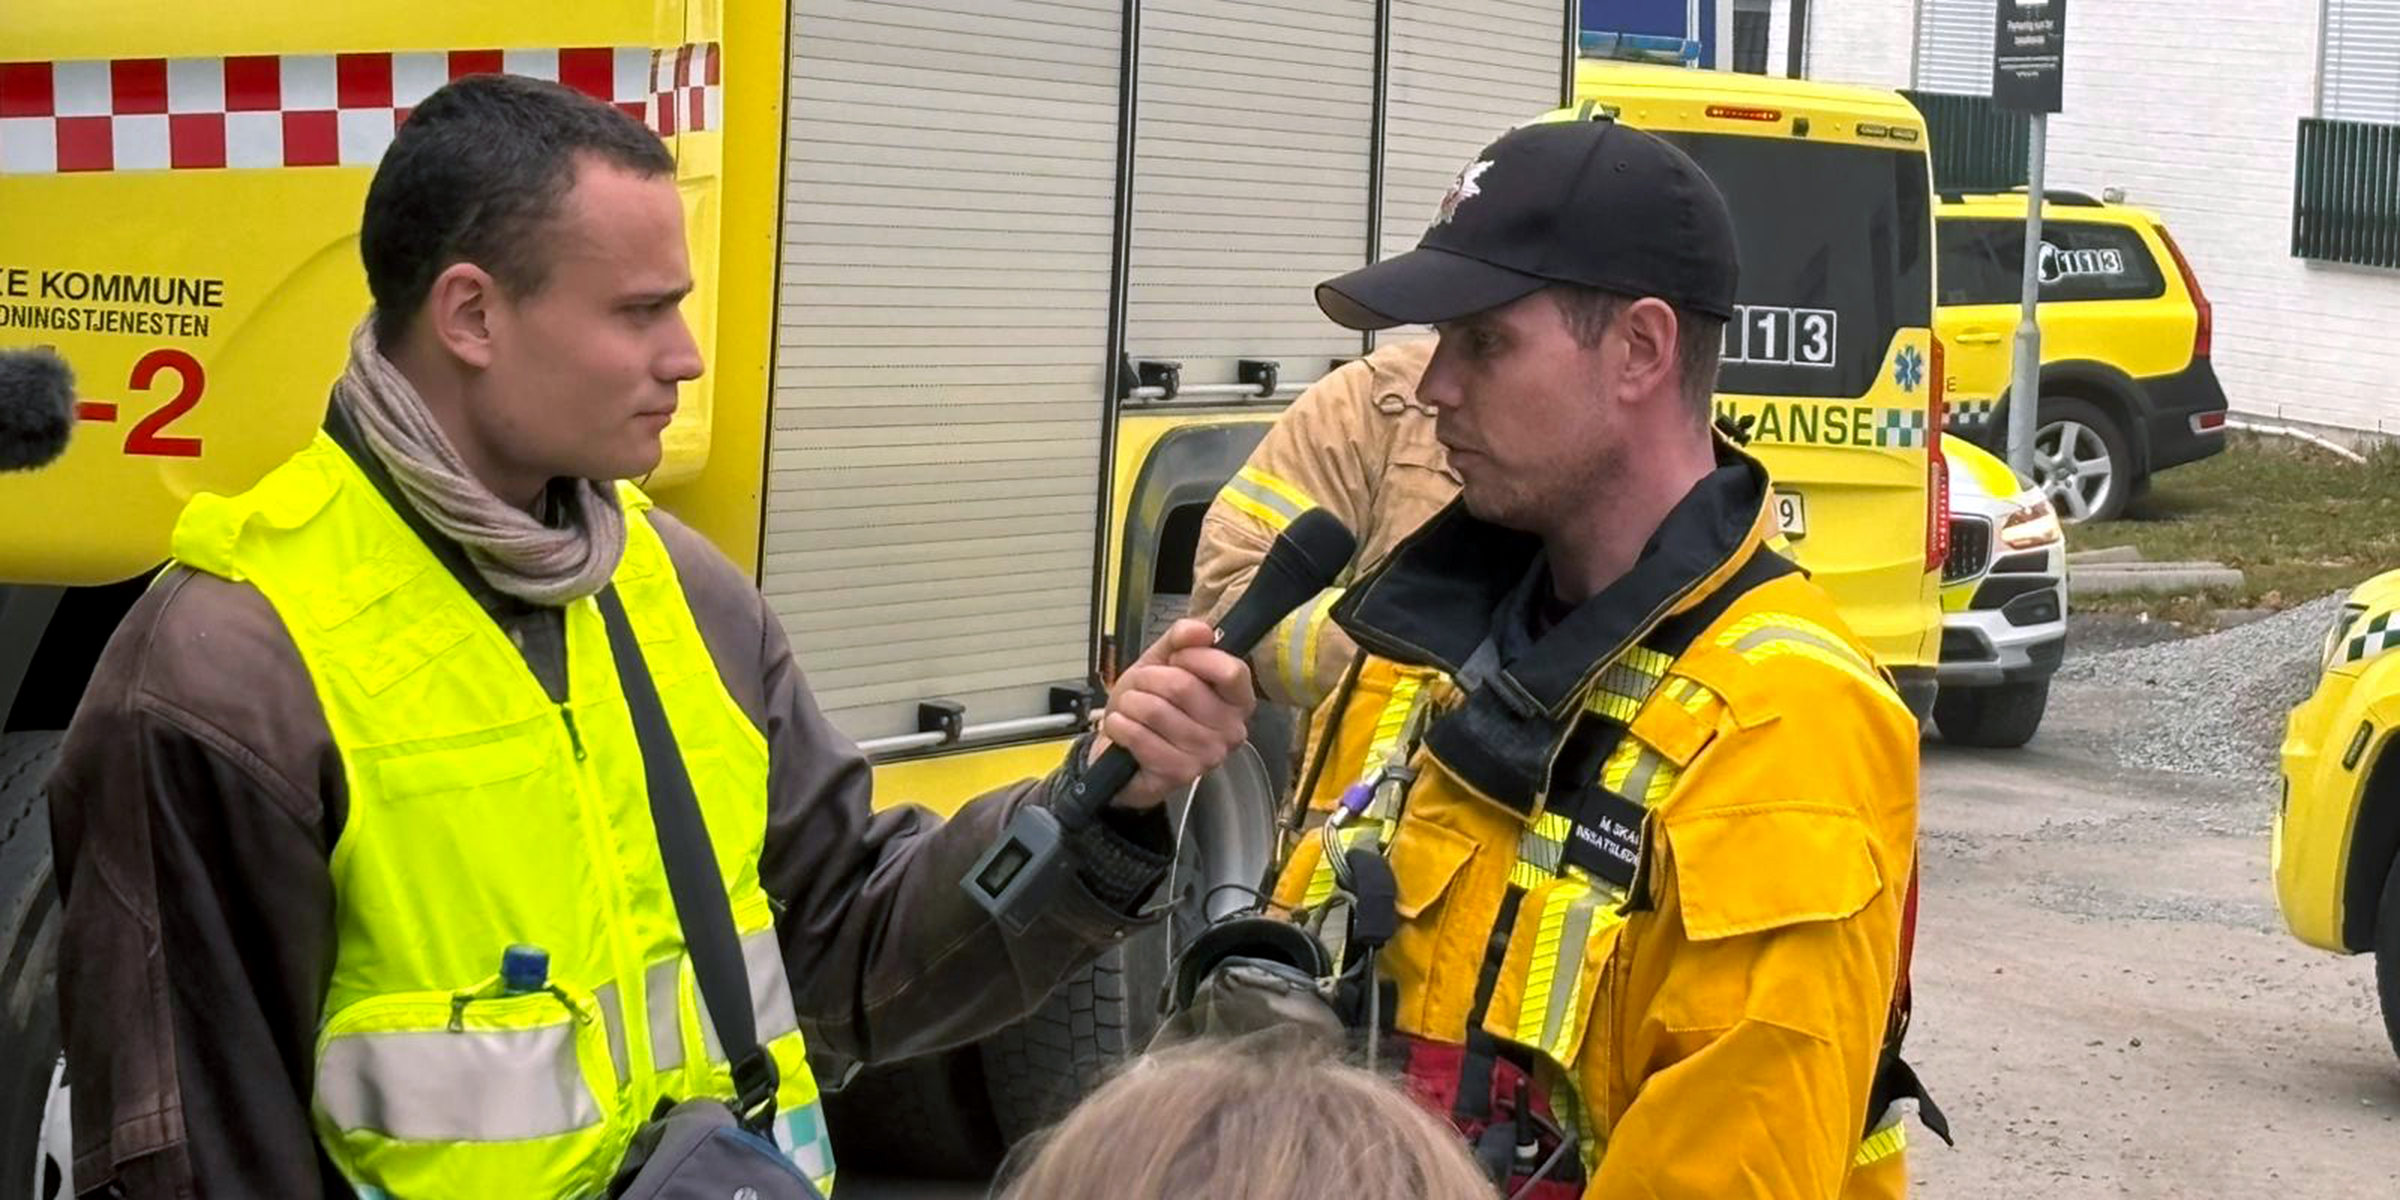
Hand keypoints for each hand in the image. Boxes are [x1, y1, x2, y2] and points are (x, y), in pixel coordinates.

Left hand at [1089, 619, 1255, 808]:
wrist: (1123, 747)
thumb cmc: (1150, 704)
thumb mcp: (1161, 662)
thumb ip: (1181, 639)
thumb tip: (1201, 629)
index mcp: (1238, 700)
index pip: (1231, 671)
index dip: (1194, 656)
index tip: (1176, 657)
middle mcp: (1232, 730)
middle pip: (1184, 686)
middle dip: (1149, 678)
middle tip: (1141, 685)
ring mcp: (1208, 756)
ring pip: (1156, 710)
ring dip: (1131, 702)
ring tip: (1130, 707)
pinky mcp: (1179, 774)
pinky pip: (1140, 737)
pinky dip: (1120, 725)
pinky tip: (1121, 726)